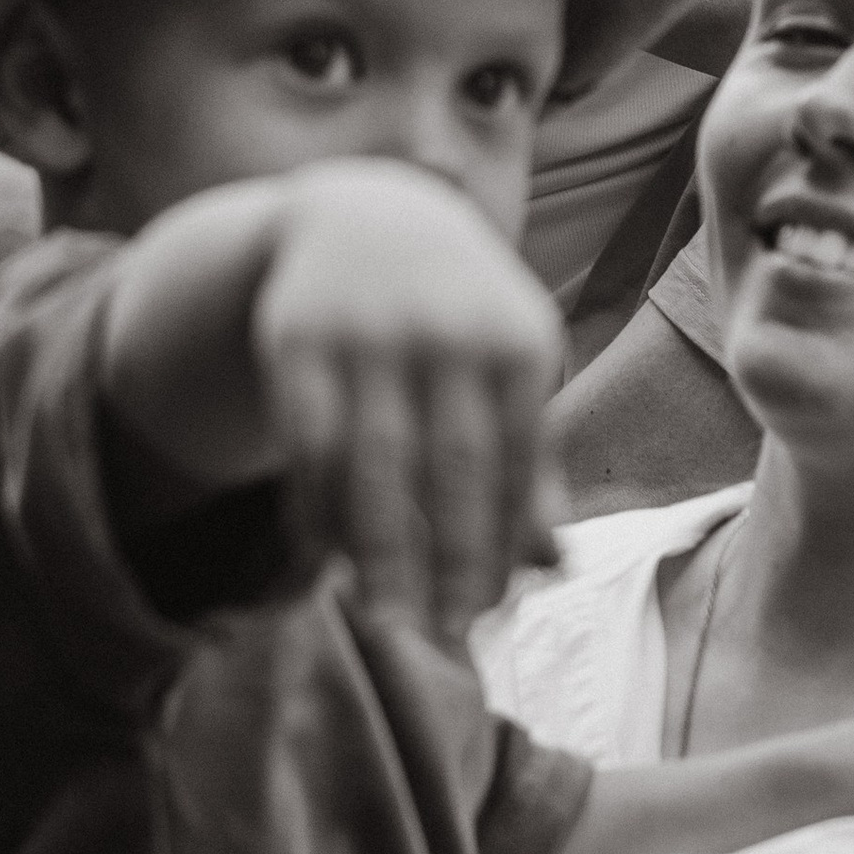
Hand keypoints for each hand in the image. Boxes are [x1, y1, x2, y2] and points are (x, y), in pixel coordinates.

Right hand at [252, 160, 564, 643]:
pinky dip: (316, 507)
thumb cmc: (460, 317)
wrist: (367, 214)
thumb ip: (531, 460)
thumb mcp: (509, 366)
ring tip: (383, 619)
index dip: (500, 544)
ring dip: (376, 550)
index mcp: (519, 343)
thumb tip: (552, 564)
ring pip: (373, 464)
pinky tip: (323, 558)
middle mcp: (449, 332)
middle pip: (450, 470)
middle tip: (441, 639)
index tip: (488, 612)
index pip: (516, 465)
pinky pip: (308, 443)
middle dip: (445, 559)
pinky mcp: (300, 337)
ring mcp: (371, 332)